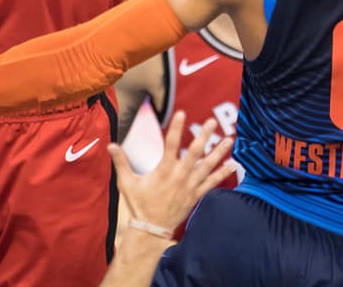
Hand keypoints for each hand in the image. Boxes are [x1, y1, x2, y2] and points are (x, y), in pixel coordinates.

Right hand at [109, 111, 236, 236]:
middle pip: (195, 152)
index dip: (177, 128)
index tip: (182, 113)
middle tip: (213, 122)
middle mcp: (179, 176)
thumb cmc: (139, 204)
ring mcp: (190, 186)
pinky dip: (222, 174)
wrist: (151, 229)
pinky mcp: (195, 195)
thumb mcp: (127, 183)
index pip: (171, 144)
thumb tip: (110, 144)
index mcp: (163, 170)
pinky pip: (211, 183)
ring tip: (230, 139)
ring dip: (219, 152)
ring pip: (207, 166)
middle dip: (205, 136)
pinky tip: (233, 164)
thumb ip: (121, 162)